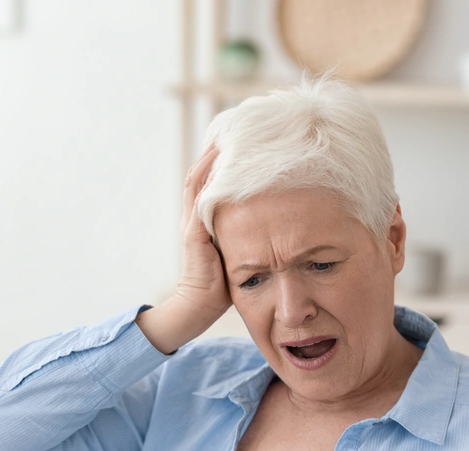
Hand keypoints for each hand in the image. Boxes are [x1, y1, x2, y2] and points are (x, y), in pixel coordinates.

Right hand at [173, 143, 231, 323]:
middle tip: (236, 125)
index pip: (212, 180)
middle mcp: (195, 216)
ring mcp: (191, 223)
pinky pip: (199, 196)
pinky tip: (220, 159)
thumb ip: (248, 232)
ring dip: (212, 155)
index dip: (223, 158)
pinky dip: (209, 175)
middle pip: (203, 171)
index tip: (244, 138)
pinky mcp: (193, 234)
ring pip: (198, 178)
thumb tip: (277, 215)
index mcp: (204, 219)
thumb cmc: (222, 285)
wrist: (199, 308)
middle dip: (217, 148)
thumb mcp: (239, 251)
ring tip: (227, 133)